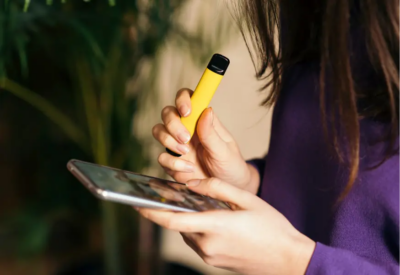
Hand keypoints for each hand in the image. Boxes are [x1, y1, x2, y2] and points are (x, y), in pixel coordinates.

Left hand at [137, 178, 315, 274]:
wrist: (288, 260)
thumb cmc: (272, 228)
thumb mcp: (247, 200)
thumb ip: (216, 188)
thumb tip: (192, 184)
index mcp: (215, 227)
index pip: (173, 221)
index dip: (151, 212)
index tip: (135, 204)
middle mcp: (207, 245)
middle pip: (180, 225)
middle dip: (174, 210)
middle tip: (175, 194)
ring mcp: (210, 257)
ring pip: (188, 234)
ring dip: (188, 220)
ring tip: (199, 205)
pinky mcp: (215, 262)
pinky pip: (198, 242)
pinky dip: (197, 229)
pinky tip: (210, 219)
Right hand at [152, 88, 258, 192]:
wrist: (227, 190)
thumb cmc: (230, 165)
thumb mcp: (225, 151)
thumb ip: (212, 133)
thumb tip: (207, 110)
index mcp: (202, 120)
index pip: (188, 98)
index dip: (182, 99)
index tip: (186, 111)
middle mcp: (187, 129)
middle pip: (168, 113)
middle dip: (173, 124)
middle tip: (185, 138)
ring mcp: (177, 145)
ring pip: (159, 131)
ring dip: (169, 141)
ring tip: (186, 153)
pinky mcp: (172, 162)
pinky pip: (161, 157)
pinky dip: (173, 163)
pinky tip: (189, 170)